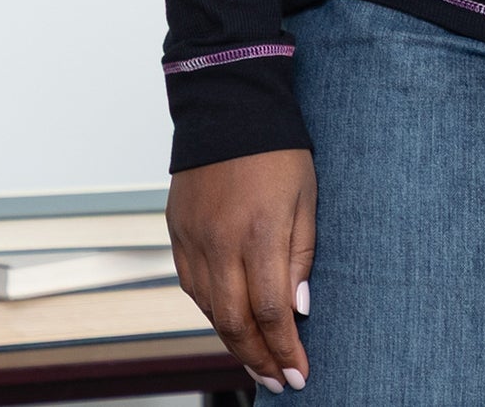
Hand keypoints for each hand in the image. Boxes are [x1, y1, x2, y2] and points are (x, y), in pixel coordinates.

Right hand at [168, 148, 316, 392]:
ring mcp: (193, 239)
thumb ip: (302, 253)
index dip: (285, 349)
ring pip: (210, 310)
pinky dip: (212, 310)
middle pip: (235, 323)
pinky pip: (192, 286)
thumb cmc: (278, 148)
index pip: (271, 312)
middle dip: (259, 359)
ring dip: (234, 342)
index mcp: (259, 231)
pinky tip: (229, 321)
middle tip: (279, 382)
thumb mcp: (307, 195)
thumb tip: (300, 309)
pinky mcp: (177, 232)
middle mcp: (221, 242)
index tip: (300, 374)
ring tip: (258, 361)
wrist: (229, 105)